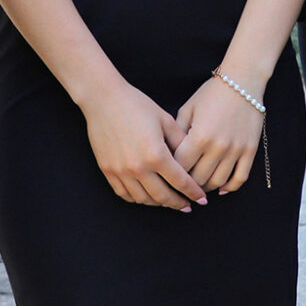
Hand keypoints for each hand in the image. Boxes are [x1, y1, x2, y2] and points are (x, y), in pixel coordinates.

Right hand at [81, 81, 207, 211]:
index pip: (180, 182)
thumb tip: (193, 159)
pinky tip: (146, 196)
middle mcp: (138, 167)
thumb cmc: (136, 105)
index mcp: (156, 154)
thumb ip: (181, 141)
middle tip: (187, 206)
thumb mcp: (165, 119)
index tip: (202, 199)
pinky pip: (124, 193)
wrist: (104, 99)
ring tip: (168, 201)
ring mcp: (121, 171)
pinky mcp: (108, 170)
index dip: (193, 192)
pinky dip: (137, 199)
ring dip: (158, 203)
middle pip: (162, 196)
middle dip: (178, 203)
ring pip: (143, 199)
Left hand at [173, 75, 264, 194]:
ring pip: (218, 182)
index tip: (167, 177)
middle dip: (187, 185)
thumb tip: (169, 157)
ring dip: (206, 189)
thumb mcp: (188, 109)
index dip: (172, 174)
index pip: (181, 167)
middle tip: (180, 188)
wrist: (243, 82)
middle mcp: (218, 147)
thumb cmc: (211, 94)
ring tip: (198, 189)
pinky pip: (240, 178)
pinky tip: (220, 189)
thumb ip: (177, 133)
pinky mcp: (250, 150)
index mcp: (199, 136)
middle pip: (198, 179)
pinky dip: (229, 188)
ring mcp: (236, 150)